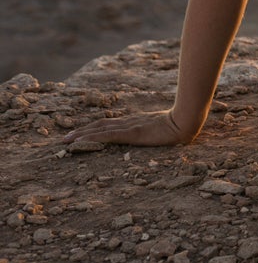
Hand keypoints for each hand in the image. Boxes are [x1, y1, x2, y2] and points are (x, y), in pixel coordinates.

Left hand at [64, 109, 191, 147]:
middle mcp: (129, 123)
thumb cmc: (181, 124)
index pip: (110, 124)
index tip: (81, 133)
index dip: (94, 128)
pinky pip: (108, 136)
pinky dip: (93, 138)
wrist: (187, 121)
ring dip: (82, 135)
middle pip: (100, 126)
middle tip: (65, 138)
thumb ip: (158, 129)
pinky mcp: (132, 133)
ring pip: (100, 130)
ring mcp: (130, 127)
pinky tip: (82, 141)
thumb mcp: (165, 128)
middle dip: (82, 131)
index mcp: (136, 122)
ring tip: (67, 140)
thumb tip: (158, 133)